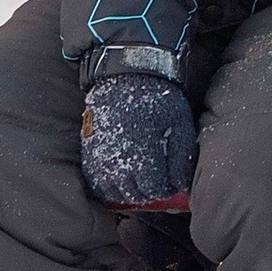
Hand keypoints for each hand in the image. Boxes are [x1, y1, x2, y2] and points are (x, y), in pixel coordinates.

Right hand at [78, 64, 197, 209]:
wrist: (124, 75)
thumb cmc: (155, 98)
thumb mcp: (179, 122)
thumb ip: (182, 156)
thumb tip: (182, 184)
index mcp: (142, 156)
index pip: (155, 190)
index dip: (166, 187)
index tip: (171, 178)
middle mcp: (118, 163)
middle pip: (135, 195)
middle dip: (149, 190)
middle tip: (157, 177)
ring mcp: (99, 160)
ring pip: (115, 193)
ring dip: (129, 190)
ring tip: (140, 177)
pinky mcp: (89, 155)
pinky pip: (98, 183)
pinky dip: (111, 184)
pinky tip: (122, 175)